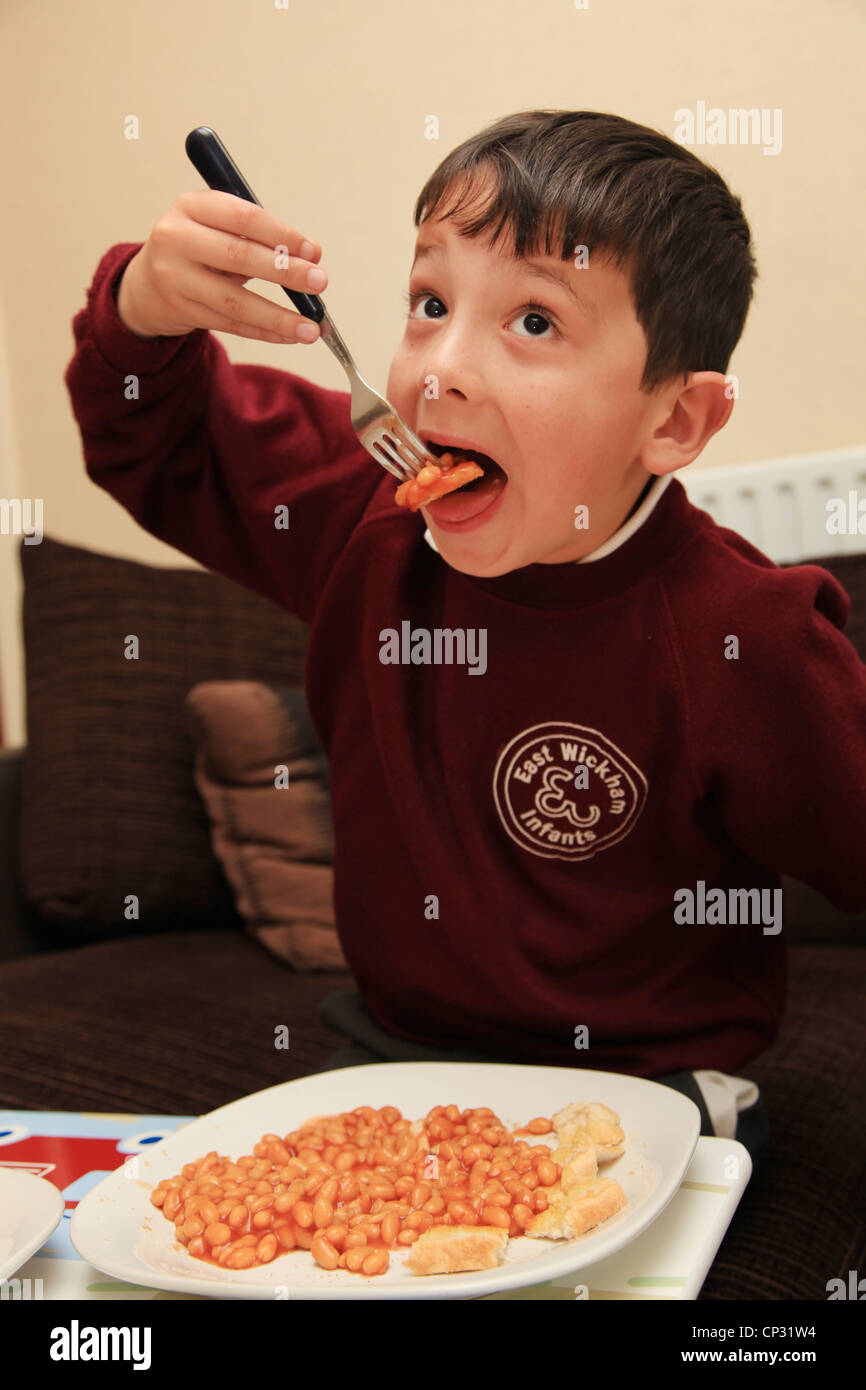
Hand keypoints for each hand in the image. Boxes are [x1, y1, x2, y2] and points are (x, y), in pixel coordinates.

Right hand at [115, 189, 326, 344]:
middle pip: (239, 256)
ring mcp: (175, 277)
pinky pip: (230, 325)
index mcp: (191, 206)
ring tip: (311, 328)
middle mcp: (176, 238)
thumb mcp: (219, 228)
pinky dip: (264, 332)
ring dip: (278, 317)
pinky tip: (289, 336)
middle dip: (285, 272)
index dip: (281, 235)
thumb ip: (260, 237)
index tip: (313, 251)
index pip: (243, 218)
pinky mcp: (181, 310)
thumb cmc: (197, 249)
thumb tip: (311, 255)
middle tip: (319, 282)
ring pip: (235, 301)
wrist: (147, 284)